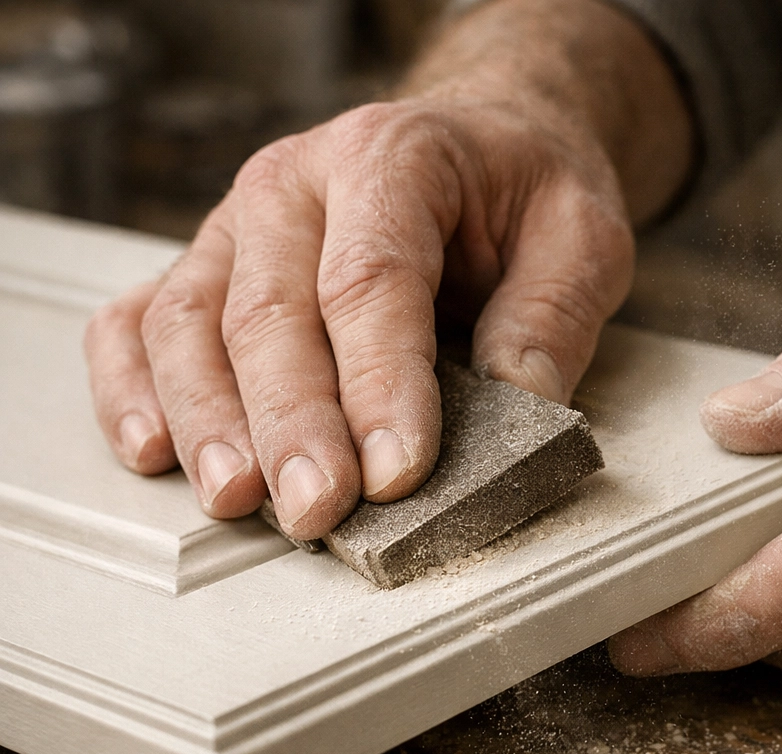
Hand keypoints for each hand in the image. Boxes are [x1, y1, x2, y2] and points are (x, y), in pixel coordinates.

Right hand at [82, 0, 689, 540]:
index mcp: (390, 158)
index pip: (372, 281)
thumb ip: (551, 317)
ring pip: (189, 324)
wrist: (474, 147)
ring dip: (208, 421)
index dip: (380, 385)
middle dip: (292, 425)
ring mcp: (235, 230)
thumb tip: (517, 410)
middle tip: (316, 510)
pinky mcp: (206, 271)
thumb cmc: (518, 194)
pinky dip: (134, 389)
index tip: (397, 473)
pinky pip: (139, 324)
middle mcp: (292, 187)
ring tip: (236, 498)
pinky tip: (155, 452)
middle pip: (271, 313)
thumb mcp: (581, 236)